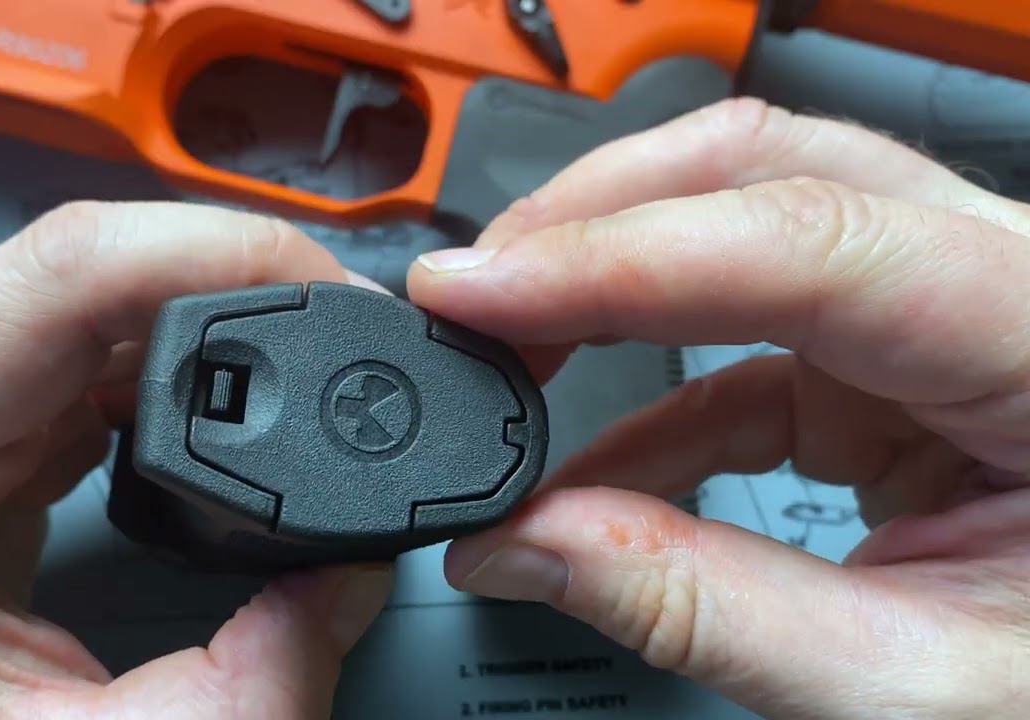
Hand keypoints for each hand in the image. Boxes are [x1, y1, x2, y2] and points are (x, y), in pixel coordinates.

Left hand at [0, 203, 391, 718]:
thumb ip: (256, 679)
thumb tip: (349, 578)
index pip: (59, 276)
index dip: (212, 252)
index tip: (320, 285)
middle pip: (87, 268)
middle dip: (236, 275)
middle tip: (344, 319)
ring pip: (94, 294)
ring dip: (213, 309)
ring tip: (310, 353)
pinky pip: (87, 347)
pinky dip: (178, 355)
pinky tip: (234, 386)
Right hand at [408, 98, 1029, 718]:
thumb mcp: (906, 683)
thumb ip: (700, 608)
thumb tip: (519, 544)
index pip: (813, 241)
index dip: (621, 256)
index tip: (477, 293)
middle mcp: (1005, 286)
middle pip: (772, 169)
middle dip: (598, 218)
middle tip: (476, 292)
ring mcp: (941, 313)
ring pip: (745, 222)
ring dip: (609, 280)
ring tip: (504, 356)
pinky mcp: (889, 360)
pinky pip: (745, 339)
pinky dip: (648, 389)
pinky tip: (582, 464)